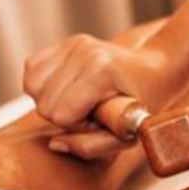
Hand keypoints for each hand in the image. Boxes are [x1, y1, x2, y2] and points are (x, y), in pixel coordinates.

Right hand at [23, 34, 166, 158]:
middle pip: (43, 103)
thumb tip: (54, 144)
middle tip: (93, 111)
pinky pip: (31, 69)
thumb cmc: (145, 105)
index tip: (101, 120)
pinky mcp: (66, 42)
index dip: (78, 126)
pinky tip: (69, 89)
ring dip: (53, 100)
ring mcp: (74, 44)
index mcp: (101, 72)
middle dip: (66, 115)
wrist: (157, 70)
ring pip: (32, 86)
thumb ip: (92, 147)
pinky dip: (44, 85)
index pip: (60, 115)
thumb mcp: (128, 135)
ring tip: (82, 100)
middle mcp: (84, 52)